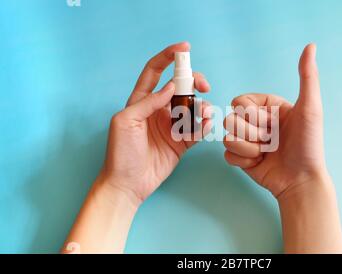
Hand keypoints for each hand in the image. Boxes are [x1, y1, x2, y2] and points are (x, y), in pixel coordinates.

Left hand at [101, 42, 210, 205]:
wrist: (128, 183)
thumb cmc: (120, 152)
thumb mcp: (126, 121)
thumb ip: (149, 102)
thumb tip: (171, 87)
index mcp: (142, 101)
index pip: (155, 71)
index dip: (169, 57)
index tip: (185, 48)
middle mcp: (159, 110)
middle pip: (181, 87)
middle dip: (195, 82)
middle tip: (204, 86)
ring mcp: (171, 126)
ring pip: (193, 107)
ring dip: (203, 107)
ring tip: (204, 115)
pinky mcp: (181, 142)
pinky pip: (197, 129)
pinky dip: (205, 125)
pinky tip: (205, 127)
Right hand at [223, 44, 327, 197]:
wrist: (301, 180)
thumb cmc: (308, 145)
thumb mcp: (310, 109)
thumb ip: (307, 77)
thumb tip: (310, 46)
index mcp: (267, 107)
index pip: (239, 101)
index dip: (252, 116)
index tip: (273, 124)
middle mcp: (255, 121)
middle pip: (229, 119)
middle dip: (251, 134)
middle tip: (271, 141)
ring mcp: (247, 140)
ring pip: (226, 138)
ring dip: (248, 149)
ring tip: (266, 153)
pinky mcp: (241, 158)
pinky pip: (227, 155)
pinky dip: (243, 161)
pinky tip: (259, 163)